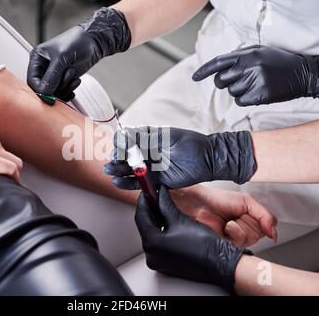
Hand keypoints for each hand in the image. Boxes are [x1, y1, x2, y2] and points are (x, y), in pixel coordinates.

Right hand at [27, 7, 130, 100]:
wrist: (94, 42)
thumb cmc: (77, 42)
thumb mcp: (62, 58)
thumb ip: (52, 76)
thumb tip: (44, 92)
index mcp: (37, 58)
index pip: (32, 81)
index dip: (41, 90)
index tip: (50, 96)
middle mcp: (44, 67)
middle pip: (43, 88)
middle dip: (56, 88)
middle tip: (67, 80)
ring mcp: (54, 74)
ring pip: (54, 92)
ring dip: (65, 88)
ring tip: (73, 75)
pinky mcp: (64, 79)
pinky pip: (62, 92)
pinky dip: (69, 91)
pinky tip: (75, 82)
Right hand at [104, 127, 256, 188]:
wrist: (208, 160)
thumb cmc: (190, 144)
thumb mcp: (166, 138)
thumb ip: (145, 139)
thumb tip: (124, 136)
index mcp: (149, 137)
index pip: (128, 139)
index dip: (120, 143)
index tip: (118, 145)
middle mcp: (147, 152)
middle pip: (126, 156)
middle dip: (117, 158)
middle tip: (114, 160)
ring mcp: (150, 167)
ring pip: (129, 170)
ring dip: (118, 170)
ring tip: (110, 171)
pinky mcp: (155, 180)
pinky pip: (138, 183)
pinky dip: (126, 183)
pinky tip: (117, 181)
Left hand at [136, 186, 250, 293]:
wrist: (220, 262)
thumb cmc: (204, 245)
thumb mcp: (180, 219)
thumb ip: (165, 204)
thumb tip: (160, 194)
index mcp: (153, 244)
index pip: (141, 216)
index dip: (144, 201)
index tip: (147, 192)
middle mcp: (152, 255)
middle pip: (145, 226)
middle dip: (150, 211)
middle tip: (154, 198)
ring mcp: (158, 261)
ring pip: (151, 235)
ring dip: (156, 221)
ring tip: (162, 209)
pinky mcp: (165, 264)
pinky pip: (158, 245)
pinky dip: (161, 233)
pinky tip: (168, 224)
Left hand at [171, 185, 276, 246]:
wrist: (199, 203)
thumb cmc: (218, 199)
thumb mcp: (247, 201)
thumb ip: (265, 215)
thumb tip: (275, 232)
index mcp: (251, 218)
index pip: (269, 226)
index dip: (261, 220)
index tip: (250, 212)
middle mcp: (245, 229)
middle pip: (260, 234)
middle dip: (248, 221)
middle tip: (236, 215)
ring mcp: (236, 238)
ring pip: (250, 239)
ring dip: (239, 226)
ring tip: (229, 221)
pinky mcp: (227, 244)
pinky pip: (239, 243)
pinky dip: (233, 232)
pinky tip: (225, 227)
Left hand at [193, 45, 318, 105]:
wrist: (302, 74)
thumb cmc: (277, 63)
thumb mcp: (259, 52)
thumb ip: (239, 57)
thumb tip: (218, 67)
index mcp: (247, 54)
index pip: (218, 63)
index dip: (204, 71)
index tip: (194, 78)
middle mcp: (249, 66)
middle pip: (221, 81)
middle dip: (225, 83)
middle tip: (239, 80)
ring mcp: (255, 80)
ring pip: (231, 92)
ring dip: (239, 91)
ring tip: (255, 84)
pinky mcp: (260, 95)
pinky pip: (241, 101)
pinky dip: (246, 99)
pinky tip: (258, 92)